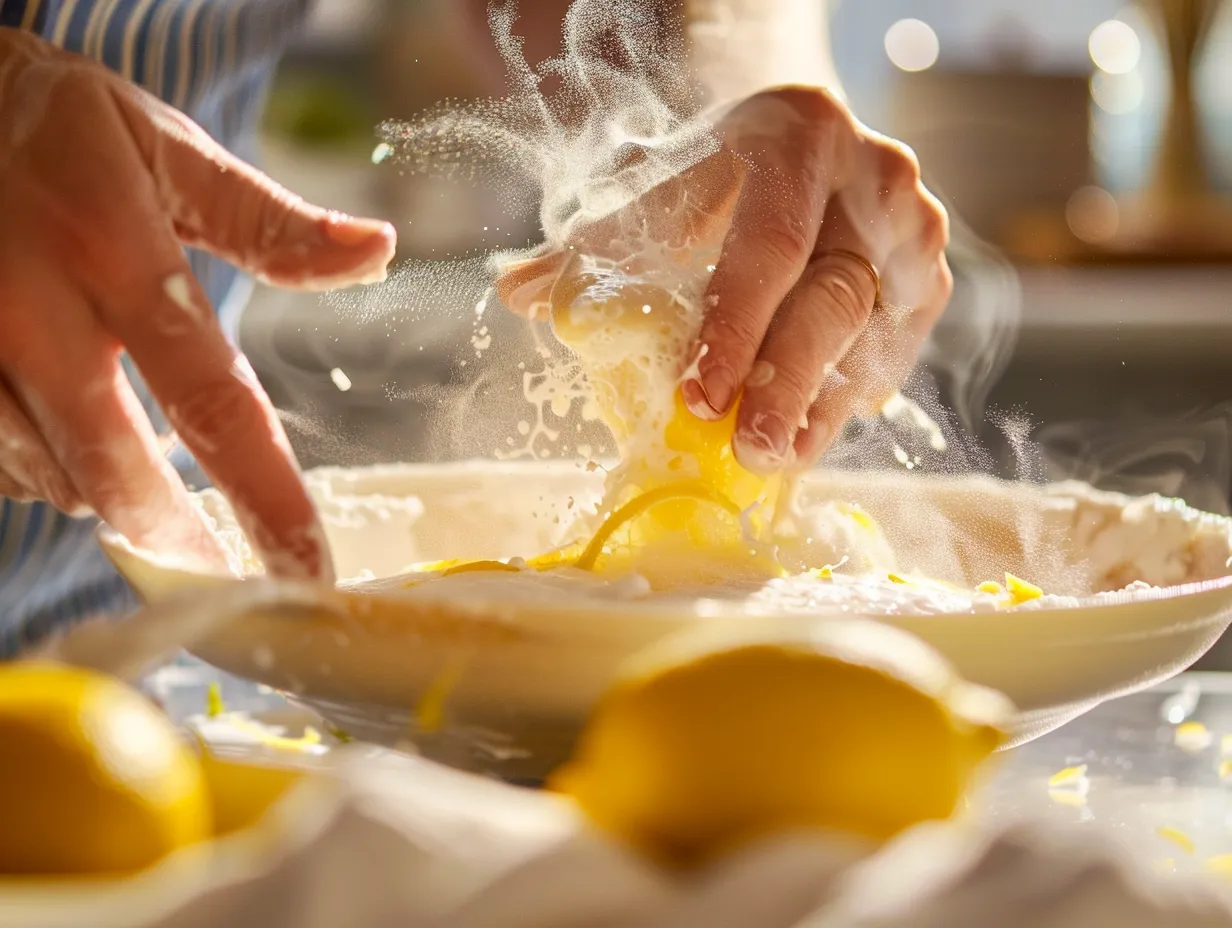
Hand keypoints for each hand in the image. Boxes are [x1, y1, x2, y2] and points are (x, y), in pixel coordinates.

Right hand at [0, 28, 395, 581]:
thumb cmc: (64, 129)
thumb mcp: (173, 154)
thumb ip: (274, 224)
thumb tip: (378, 248)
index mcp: (119, 255)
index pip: (213, 402)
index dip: (265, 499)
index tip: (306, 569)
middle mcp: (33, 311)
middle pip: (113, 470)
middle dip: (175, 538)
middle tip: (222, 571)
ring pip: (50, 476)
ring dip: (109, 495)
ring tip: (144, 481)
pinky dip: (47, 467)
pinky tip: (71, 438)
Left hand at [498, 86, 950, 473]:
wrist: (800, 148)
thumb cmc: (719, 174)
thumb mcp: (657, 187)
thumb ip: (593, 243)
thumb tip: (516, 292)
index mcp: (797, 135)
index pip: (767, 243)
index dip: (732, 326)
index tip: (697, 397)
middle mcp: (871, 177)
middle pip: (832, 295)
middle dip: (784, 380)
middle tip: (745, 446)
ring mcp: (912, 230)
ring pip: (871, 334)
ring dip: (820, 404)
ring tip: (773, 460)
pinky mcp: (928, 278)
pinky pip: (895, 351)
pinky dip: (850, 397)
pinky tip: (812, 434)